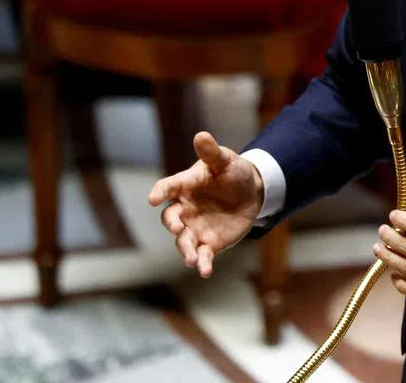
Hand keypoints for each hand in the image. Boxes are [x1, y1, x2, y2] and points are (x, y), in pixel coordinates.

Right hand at [148, 131, 263, 277]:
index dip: (160, 192)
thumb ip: (212, 152)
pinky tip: (205, 271)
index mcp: (186, 185)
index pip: (168, 187)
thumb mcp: (225, 160)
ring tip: (191, 258)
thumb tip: (201, 135)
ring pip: (183, 241)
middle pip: (171, 218)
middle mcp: (186, 208)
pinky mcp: (209, 243)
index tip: (153, 198)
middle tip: (179, 228)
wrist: (252, 192)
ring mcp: (196, 227)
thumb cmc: (233, 172)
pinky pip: (202, 255)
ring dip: (185, 250)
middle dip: (172, 224)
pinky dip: (202, 264)